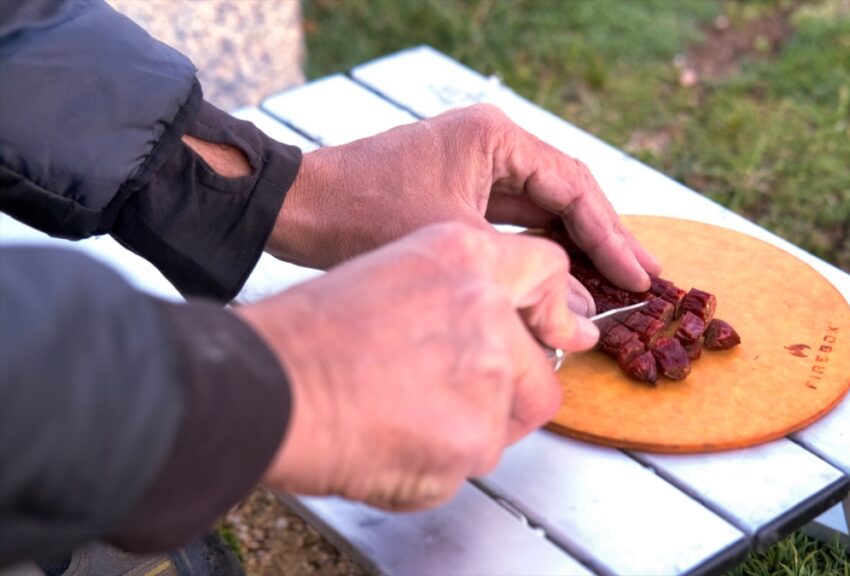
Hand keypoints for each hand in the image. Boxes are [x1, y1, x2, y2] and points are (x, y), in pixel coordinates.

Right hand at [238, 223, 597, 509]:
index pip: (545, 270)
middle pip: (537, 364)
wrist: (267, 386)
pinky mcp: (477, 436)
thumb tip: (494, 331)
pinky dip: (442, 462)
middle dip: (506, 388)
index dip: (553, 309)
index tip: (562, 330)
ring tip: (403, 416)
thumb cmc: (305, 334)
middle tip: (449, 396)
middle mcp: (487, 309)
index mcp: (463, 254)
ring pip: (508, 417)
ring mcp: (488, 374)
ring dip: (470, 426)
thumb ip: (455, 294)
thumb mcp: (388, 273)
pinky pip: (477, 459)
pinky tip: (394, 440)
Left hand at [267, 104, 660, 302]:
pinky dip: (542, 250)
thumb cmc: (365, 214)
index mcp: (496, 138)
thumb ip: (525, 274)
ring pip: (545, 210)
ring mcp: (477, 167)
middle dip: (606, 239)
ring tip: (621, 281)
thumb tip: (583, 307)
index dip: (612, 236)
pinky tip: (569, 278)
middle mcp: (493, 145)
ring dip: (578, 246)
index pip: (573, 188)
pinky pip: (518, 221)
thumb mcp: (456, 244)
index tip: (642, 274)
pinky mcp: (462, 191)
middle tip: (649, 278)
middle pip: (567, 195)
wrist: (300, 210)